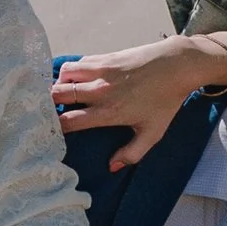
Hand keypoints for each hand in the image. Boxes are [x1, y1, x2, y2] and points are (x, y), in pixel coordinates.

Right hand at [54, 32, 226, 170]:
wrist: (177, 66)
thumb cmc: (166, 101)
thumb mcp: (153, 133)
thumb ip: (132, 153)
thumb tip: (112, 168)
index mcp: (109, 112)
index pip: (69, 121)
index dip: (55, 126)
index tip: (52, 130)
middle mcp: (100, 91)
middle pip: (59, 94)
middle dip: (49, 102)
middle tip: (50, 109)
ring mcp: (101, 71)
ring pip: (64, 75)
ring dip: (59, 84)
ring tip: (63, 93)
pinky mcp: (105, 57)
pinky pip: (78, 63)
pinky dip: (71, 71)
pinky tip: (76, 79)